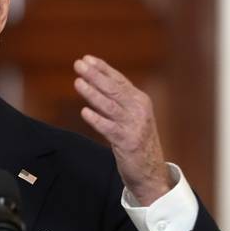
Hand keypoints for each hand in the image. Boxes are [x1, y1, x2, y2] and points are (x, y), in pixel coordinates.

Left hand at [73, 55, 172, 205]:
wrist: (151, 171)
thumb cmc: (137, 142)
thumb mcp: (132, 116)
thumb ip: (118, 101)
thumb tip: (96, 83)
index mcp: (140, 101)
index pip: (119, 80)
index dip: (103, 68)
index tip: (87, 58)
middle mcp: (138, 110)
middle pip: (114, 89)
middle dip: (95, 75)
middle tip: (79, 64)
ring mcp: (134, 126)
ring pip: (110, 105)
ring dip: (93, 93)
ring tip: (78, 82)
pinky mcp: (127, 142)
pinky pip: (108, 128)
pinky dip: (96, 119)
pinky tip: (84, 111)